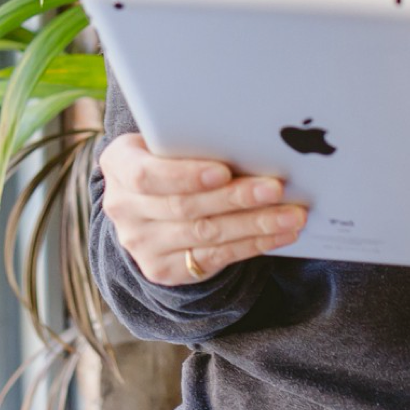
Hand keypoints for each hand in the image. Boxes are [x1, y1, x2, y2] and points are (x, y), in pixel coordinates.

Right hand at [98, 132, 307, 286]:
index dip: (185, 176)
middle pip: (184, 207)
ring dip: (254, 224)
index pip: (146, 176)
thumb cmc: (166, 160)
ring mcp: (141, 244)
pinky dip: (252, 244)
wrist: (143, 207)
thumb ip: (189, 141)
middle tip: (276, 188)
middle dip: (235, 198)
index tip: (223, 171)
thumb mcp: (163, 144)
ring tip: (291, 215)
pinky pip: (214, 258)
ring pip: (205, 235)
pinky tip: (278, 234)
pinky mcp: (163, 269)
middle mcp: (123, 208)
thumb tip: (251, 139)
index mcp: (118, 165)